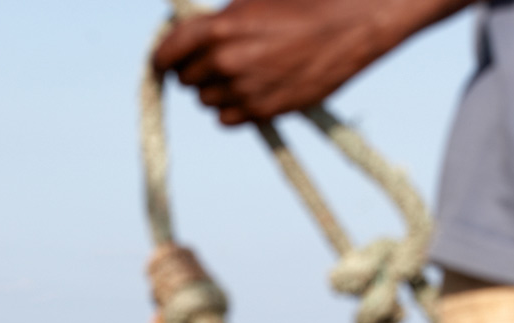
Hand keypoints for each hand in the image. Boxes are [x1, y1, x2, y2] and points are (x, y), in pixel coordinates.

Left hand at [153, 0, 474, 124]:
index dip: (162, 59)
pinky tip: (251, 94)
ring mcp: (244, 89)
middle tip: (217, 63)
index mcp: (218, 26)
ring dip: (216, 92)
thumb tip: (192, 36)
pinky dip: (232, 110)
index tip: (164, 64)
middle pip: (186, 80)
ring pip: (206, 101)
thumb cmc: (304, 3)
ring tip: (242, 76)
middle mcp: (225, 60)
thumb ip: (218, 22)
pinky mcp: (262, 112)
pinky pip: (226, 120)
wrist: (351, 24)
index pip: (166, 53)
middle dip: (196, 72)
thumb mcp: (252, 1)